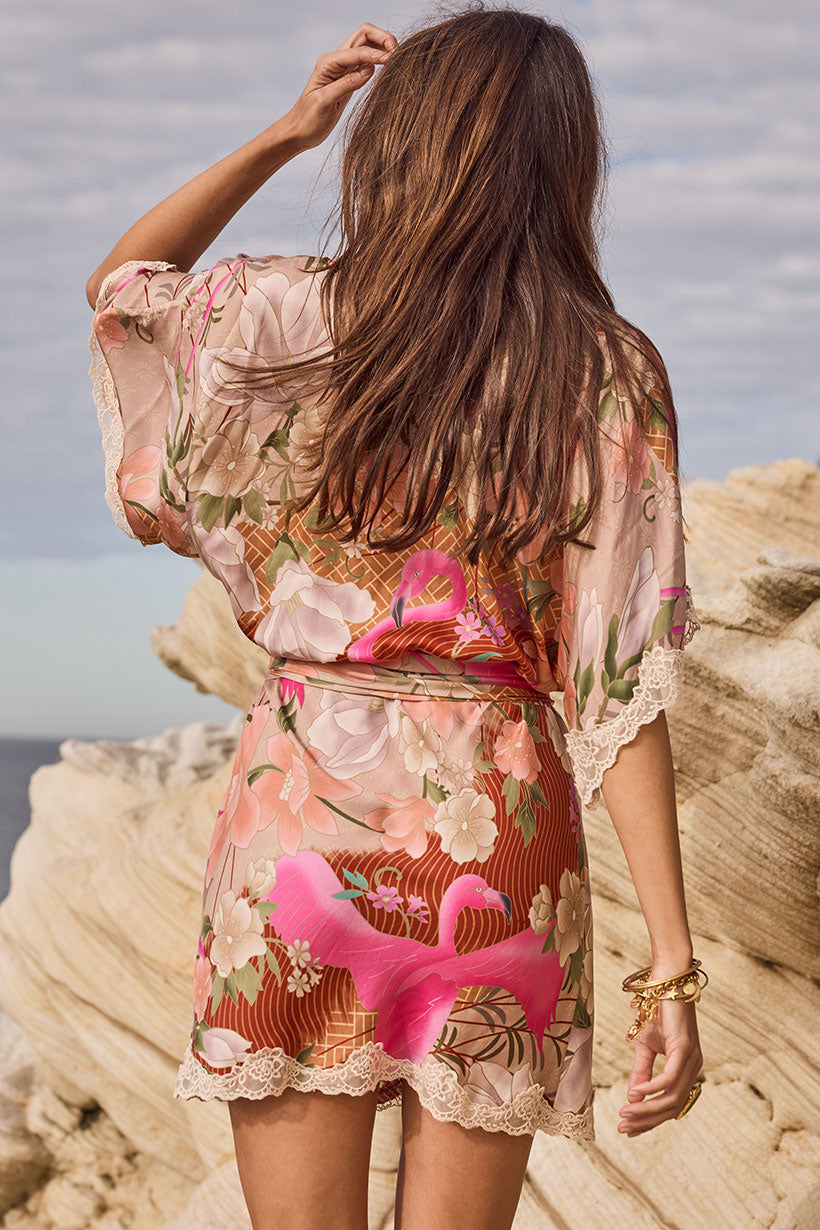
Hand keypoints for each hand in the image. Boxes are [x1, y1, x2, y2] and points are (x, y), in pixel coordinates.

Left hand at [282, 23, 397, 149]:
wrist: (300, 132)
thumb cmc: (308, 120)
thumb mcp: (325, 103)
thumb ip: (346, 85)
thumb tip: (369, 69)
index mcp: (328, 63)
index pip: (358, 50)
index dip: (377, 54)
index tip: (393, 62)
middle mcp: (336, 61)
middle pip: (364, 35)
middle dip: (383, 38)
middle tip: (398, 53)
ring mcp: (344, 69)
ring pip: (368, 46)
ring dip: (383, 47)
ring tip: (398, 60)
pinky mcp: (350, 79)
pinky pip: (368, 62)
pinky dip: (380, 61)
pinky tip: (389, 69)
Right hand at [618, 997, 703, 1136]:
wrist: (666, 982)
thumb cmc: (657, 1012)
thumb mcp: (645, 1046)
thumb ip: (642, 1072)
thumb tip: (634, 1099)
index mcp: (686, 1069)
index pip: (671, 1105)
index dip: (650, 1120)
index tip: (630, 1130)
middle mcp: (693, 1068)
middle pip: (672, 1106)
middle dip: (647, 1120)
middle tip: (623, 1128)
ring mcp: (691, 1060)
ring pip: (672, 1096)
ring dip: (647, 1109)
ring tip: (626, 1114)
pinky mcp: (684, 1049)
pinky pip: (670, 1078)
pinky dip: (652, 1088)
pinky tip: (636, 1093)